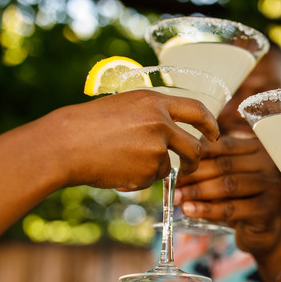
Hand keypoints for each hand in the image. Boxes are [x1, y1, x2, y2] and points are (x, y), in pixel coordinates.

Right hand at [42, 90, 218, 190]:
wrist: (66, 144)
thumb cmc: (89, 125)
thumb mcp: (125, 107)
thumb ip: (152, 115)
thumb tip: (173, 132)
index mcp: (155, 102)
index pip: (197, 111)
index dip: (210, 124)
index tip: (214, 135)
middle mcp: (161, 123)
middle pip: (195, 148)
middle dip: (195, 161)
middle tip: (189, 167)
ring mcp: (156, 148)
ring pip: (168, 166)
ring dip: (152, 169)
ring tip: (122, 160)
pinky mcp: (148, 170)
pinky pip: (150, 179)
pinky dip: (137, 179)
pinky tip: (115, 169)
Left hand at [174, 133, 280, 253]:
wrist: (262, 233)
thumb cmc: (240, 201)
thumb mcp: (227, 178)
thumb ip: (210, 168)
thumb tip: (177, 170)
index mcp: (256, 148)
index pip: (222, 146)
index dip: (197, 157)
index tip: (176, 169)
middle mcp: (267, 163)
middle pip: (224, 165)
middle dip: (194, 175)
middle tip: (173, 185)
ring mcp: (271, 185)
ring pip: (227, 185)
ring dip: (197, 192)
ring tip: (177, 198)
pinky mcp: (267, 209)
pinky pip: (231, 208)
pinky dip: (207, 209)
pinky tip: (189, 211)